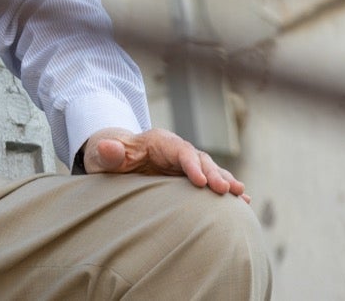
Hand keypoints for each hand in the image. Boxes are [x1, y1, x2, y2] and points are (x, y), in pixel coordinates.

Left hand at [80, 127, 248, 201]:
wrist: (112, 159)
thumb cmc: (108, 157)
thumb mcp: (103, 155)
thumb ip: (107, 153)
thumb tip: (107, 147)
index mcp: (158, 141)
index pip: (179, 150)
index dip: (191, 164)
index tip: (201, 182)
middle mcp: (176, 150)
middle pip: (200, 159)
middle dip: (215, 174)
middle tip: (227, 191)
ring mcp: (184, 163)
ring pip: (210, 169)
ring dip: (225, 181)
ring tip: (241, 197)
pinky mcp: (188, 176)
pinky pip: (210, 181)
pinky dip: (224, 189)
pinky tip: (241, 201)